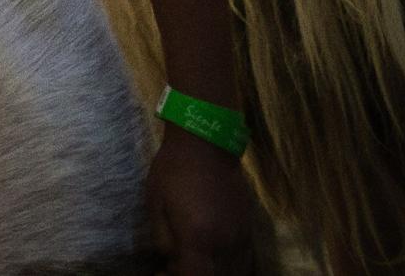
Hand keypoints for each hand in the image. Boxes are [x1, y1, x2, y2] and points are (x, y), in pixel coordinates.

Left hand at [144, 130, 251, 273]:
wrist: (207, 142)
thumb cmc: (173, 170)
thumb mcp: (155, 205)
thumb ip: (163, 241)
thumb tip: (169, 263)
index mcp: (198, 239)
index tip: (163, 272)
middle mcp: (225, 244)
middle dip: (195, 275)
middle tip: (175, 266)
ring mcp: (242, 238)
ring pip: (235, 273)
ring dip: (213, 273)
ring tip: (194, 262)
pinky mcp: (250, 229)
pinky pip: (246, 261)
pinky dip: (231, 268)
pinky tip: (215, 259)